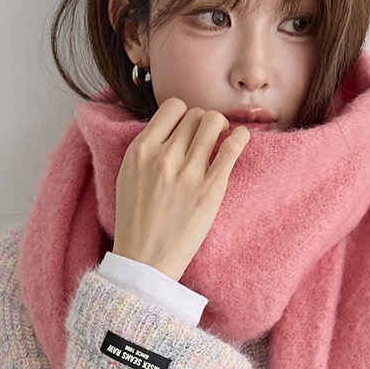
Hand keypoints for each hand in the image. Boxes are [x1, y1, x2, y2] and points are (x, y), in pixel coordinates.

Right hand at [113, 98, 248, 284]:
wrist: (144, 260)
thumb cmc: (136, 221)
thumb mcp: (129, 176)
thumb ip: (147, 150)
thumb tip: (172, 129)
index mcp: (140, 151)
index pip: (172, 108)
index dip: (184, 113)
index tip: (189, 126)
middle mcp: (163, 157)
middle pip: (195, 115)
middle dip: (204, 121)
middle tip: (209, 135)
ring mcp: (188, 173)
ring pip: (213, 123)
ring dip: (222, 126)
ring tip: (223, 136)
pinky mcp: (210, 190)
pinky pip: (232, 148)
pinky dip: (240, 137)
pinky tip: (241, 139)